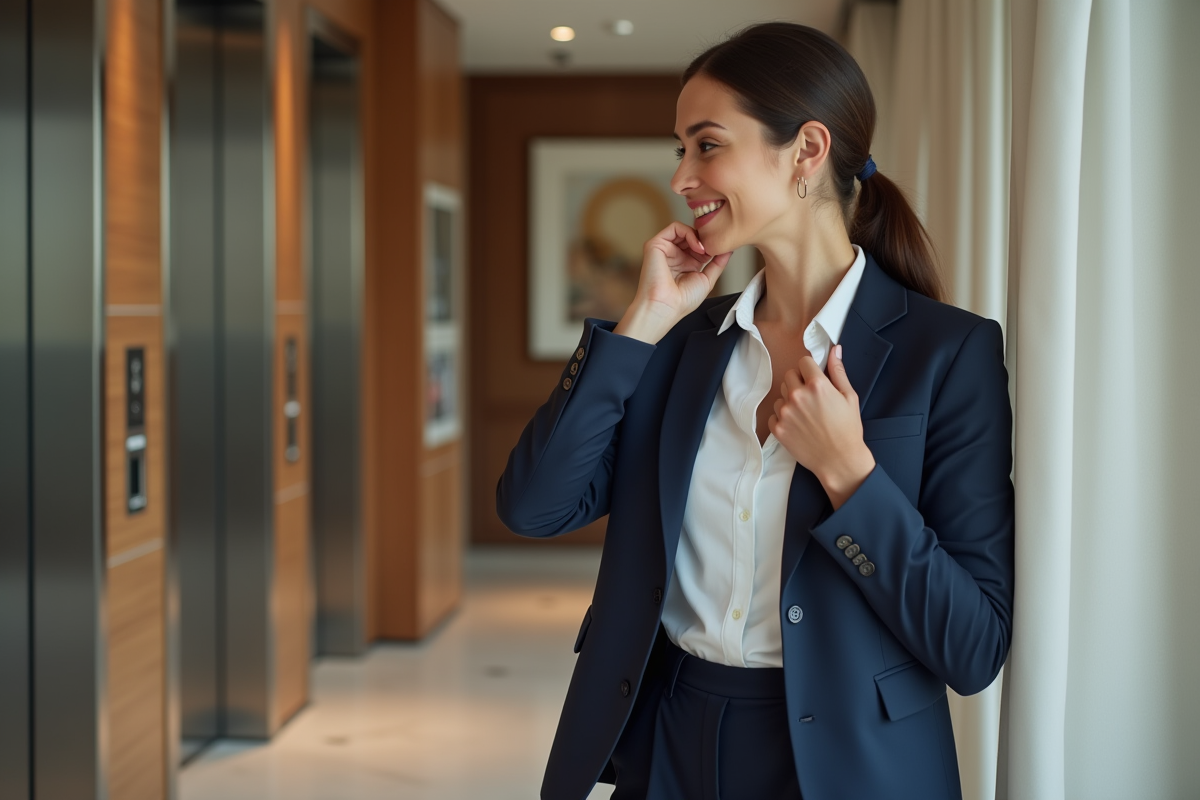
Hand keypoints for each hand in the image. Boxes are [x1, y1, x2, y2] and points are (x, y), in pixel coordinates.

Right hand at [613, 221, 731, 343]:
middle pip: (692, 235)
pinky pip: (674, 227)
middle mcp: (674, 255)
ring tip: (705, 249)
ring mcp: (664, 249)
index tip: (721, 251)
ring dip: (698, 236)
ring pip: (684, 229)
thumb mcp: (707, 280)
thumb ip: (718, 263)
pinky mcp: (655, 245)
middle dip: (705, 239)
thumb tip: (728, 250)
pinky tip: (697, 246)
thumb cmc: (682, 301)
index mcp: (684, 264)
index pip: (699, 245)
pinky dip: (689, 232)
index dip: (711, 245)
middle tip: (714, 248)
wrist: (666, 307)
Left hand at [768, 344, 876, 509]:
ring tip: (806, 413)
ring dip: (790, 399)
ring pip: (780, 394)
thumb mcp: (849, 396)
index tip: (814, 378)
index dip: (810, 369)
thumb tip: (834, 349)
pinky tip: (798, 424)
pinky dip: (783, 417)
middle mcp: (798, 396)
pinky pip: (774, 414)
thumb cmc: (848, 429)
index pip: (803, 362)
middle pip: (789, 375)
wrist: (839, 460)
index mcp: (817, 385)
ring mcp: (785, 412)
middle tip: (811, 397)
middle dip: (799, 382)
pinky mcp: (778, 428)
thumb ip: (838, 371)